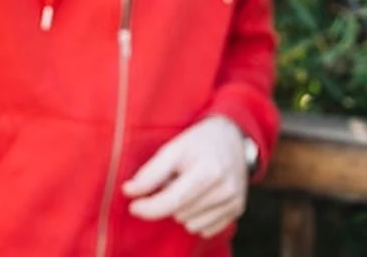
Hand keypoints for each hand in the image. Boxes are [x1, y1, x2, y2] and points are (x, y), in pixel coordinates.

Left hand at [122, 116, 248, 238]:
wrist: (233, 137)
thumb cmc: (198, 142)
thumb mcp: (173, 149)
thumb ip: (150, 173)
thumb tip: (129, 192)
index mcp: (209, 171)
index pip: (173, 200)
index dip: (149, 207)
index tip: (133, 206)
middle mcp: (225, 190)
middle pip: (179, 213)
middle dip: (169, 199)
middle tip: (175, 178)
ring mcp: (234, 202)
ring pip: (190, 224)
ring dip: (182, 209)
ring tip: (189, 185)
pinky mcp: (237, 211)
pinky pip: (204, 229)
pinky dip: (195, 217)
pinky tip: (200, 196)